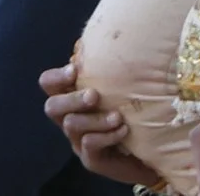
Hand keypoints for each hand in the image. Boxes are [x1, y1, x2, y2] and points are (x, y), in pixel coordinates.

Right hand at [40, 66, 164, 186]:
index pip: (49, 83)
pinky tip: (124, 130)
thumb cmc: (132, 110)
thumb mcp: (121, 86)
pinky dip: (106, 136)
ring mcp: (78, 140)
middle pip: (52, 107)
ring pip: (71, 125)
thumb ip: (108, 68)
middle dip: (72, 99)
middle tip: (94, 96)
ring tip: (118, 116)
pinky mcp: (91, 159)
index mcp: (72, 97)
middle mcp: (70, 118)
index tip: (74, 70)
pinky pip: (89, 145)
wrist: (150, 149)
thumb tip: (104, 40)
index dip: (56, 77)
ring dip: (95, 118)